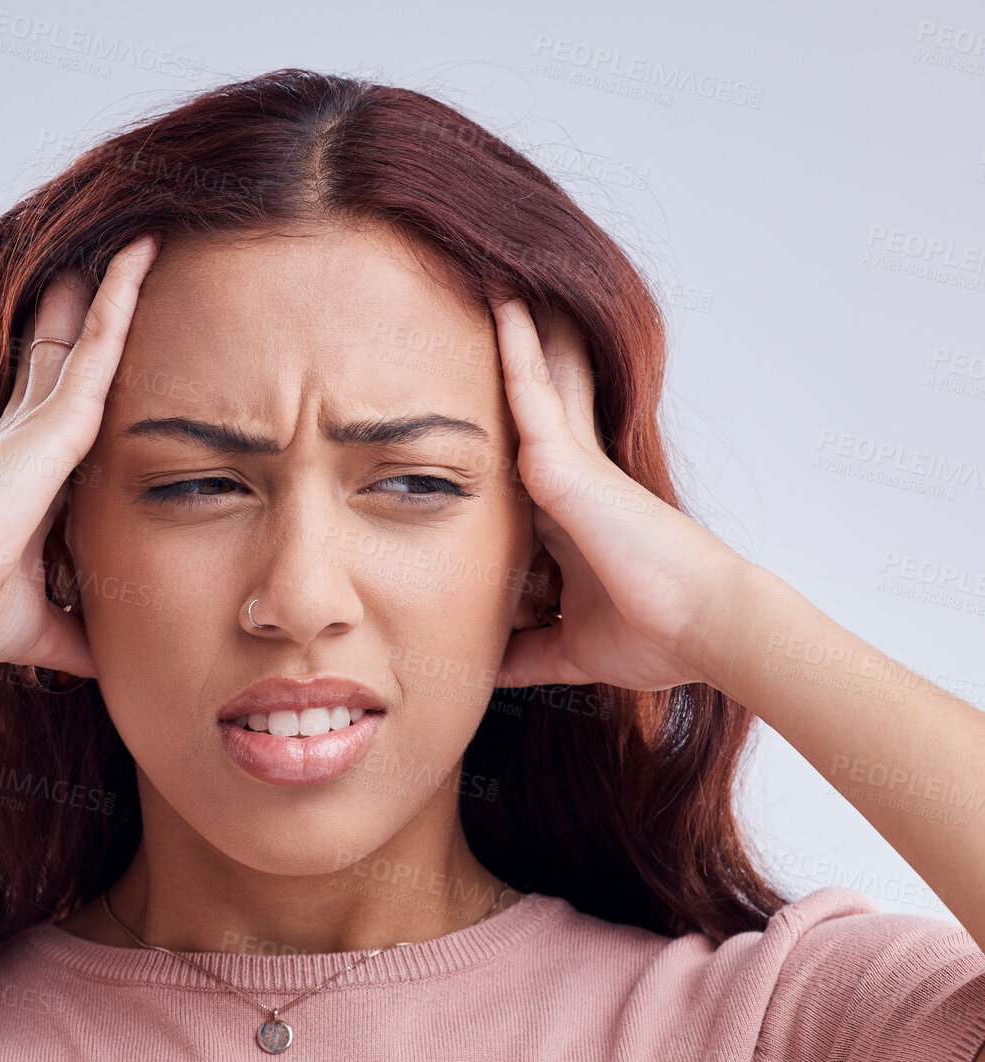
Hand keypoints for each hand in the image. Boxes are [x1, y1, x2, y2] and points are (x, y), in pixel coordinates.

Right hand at [0, 233, 159, 676]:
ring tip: (141, 244)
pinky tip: (143, 257)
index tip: (85, 361)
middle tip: (102, 275)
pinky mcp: (54, 420)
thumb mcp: (38, 627)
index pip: (53, 420)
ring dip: (111, 294)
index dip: (69, 384)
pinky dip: (121, 298)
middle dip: (81, 321)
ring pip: (88, 343)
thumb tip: (108, 667)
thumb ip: (77, 638)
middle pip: (62, 363)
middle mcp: (28, 443)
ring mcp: (40, 427)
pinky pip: (101, 345)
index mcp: (22, 483)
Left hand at [490, 296, 756, 692]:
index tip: (475, 392)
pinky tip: (498, 304)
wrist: (705, 628)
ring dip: (514, 332)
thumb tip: (488, 670)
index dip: (509, 417)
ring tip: (486, 272)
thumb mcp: (569, 646)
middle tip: (491, 297)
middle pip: (539, 401)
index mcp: (571, 515)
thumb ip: (527, 651)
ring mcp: (573, 465)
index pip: (530, 453)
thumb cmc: (656, 632)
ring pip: (534, 382)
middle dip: (519, 356)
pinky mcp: (569, 465)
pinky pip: (531, 394)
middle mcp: (573, 478)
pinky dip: (512, 351)